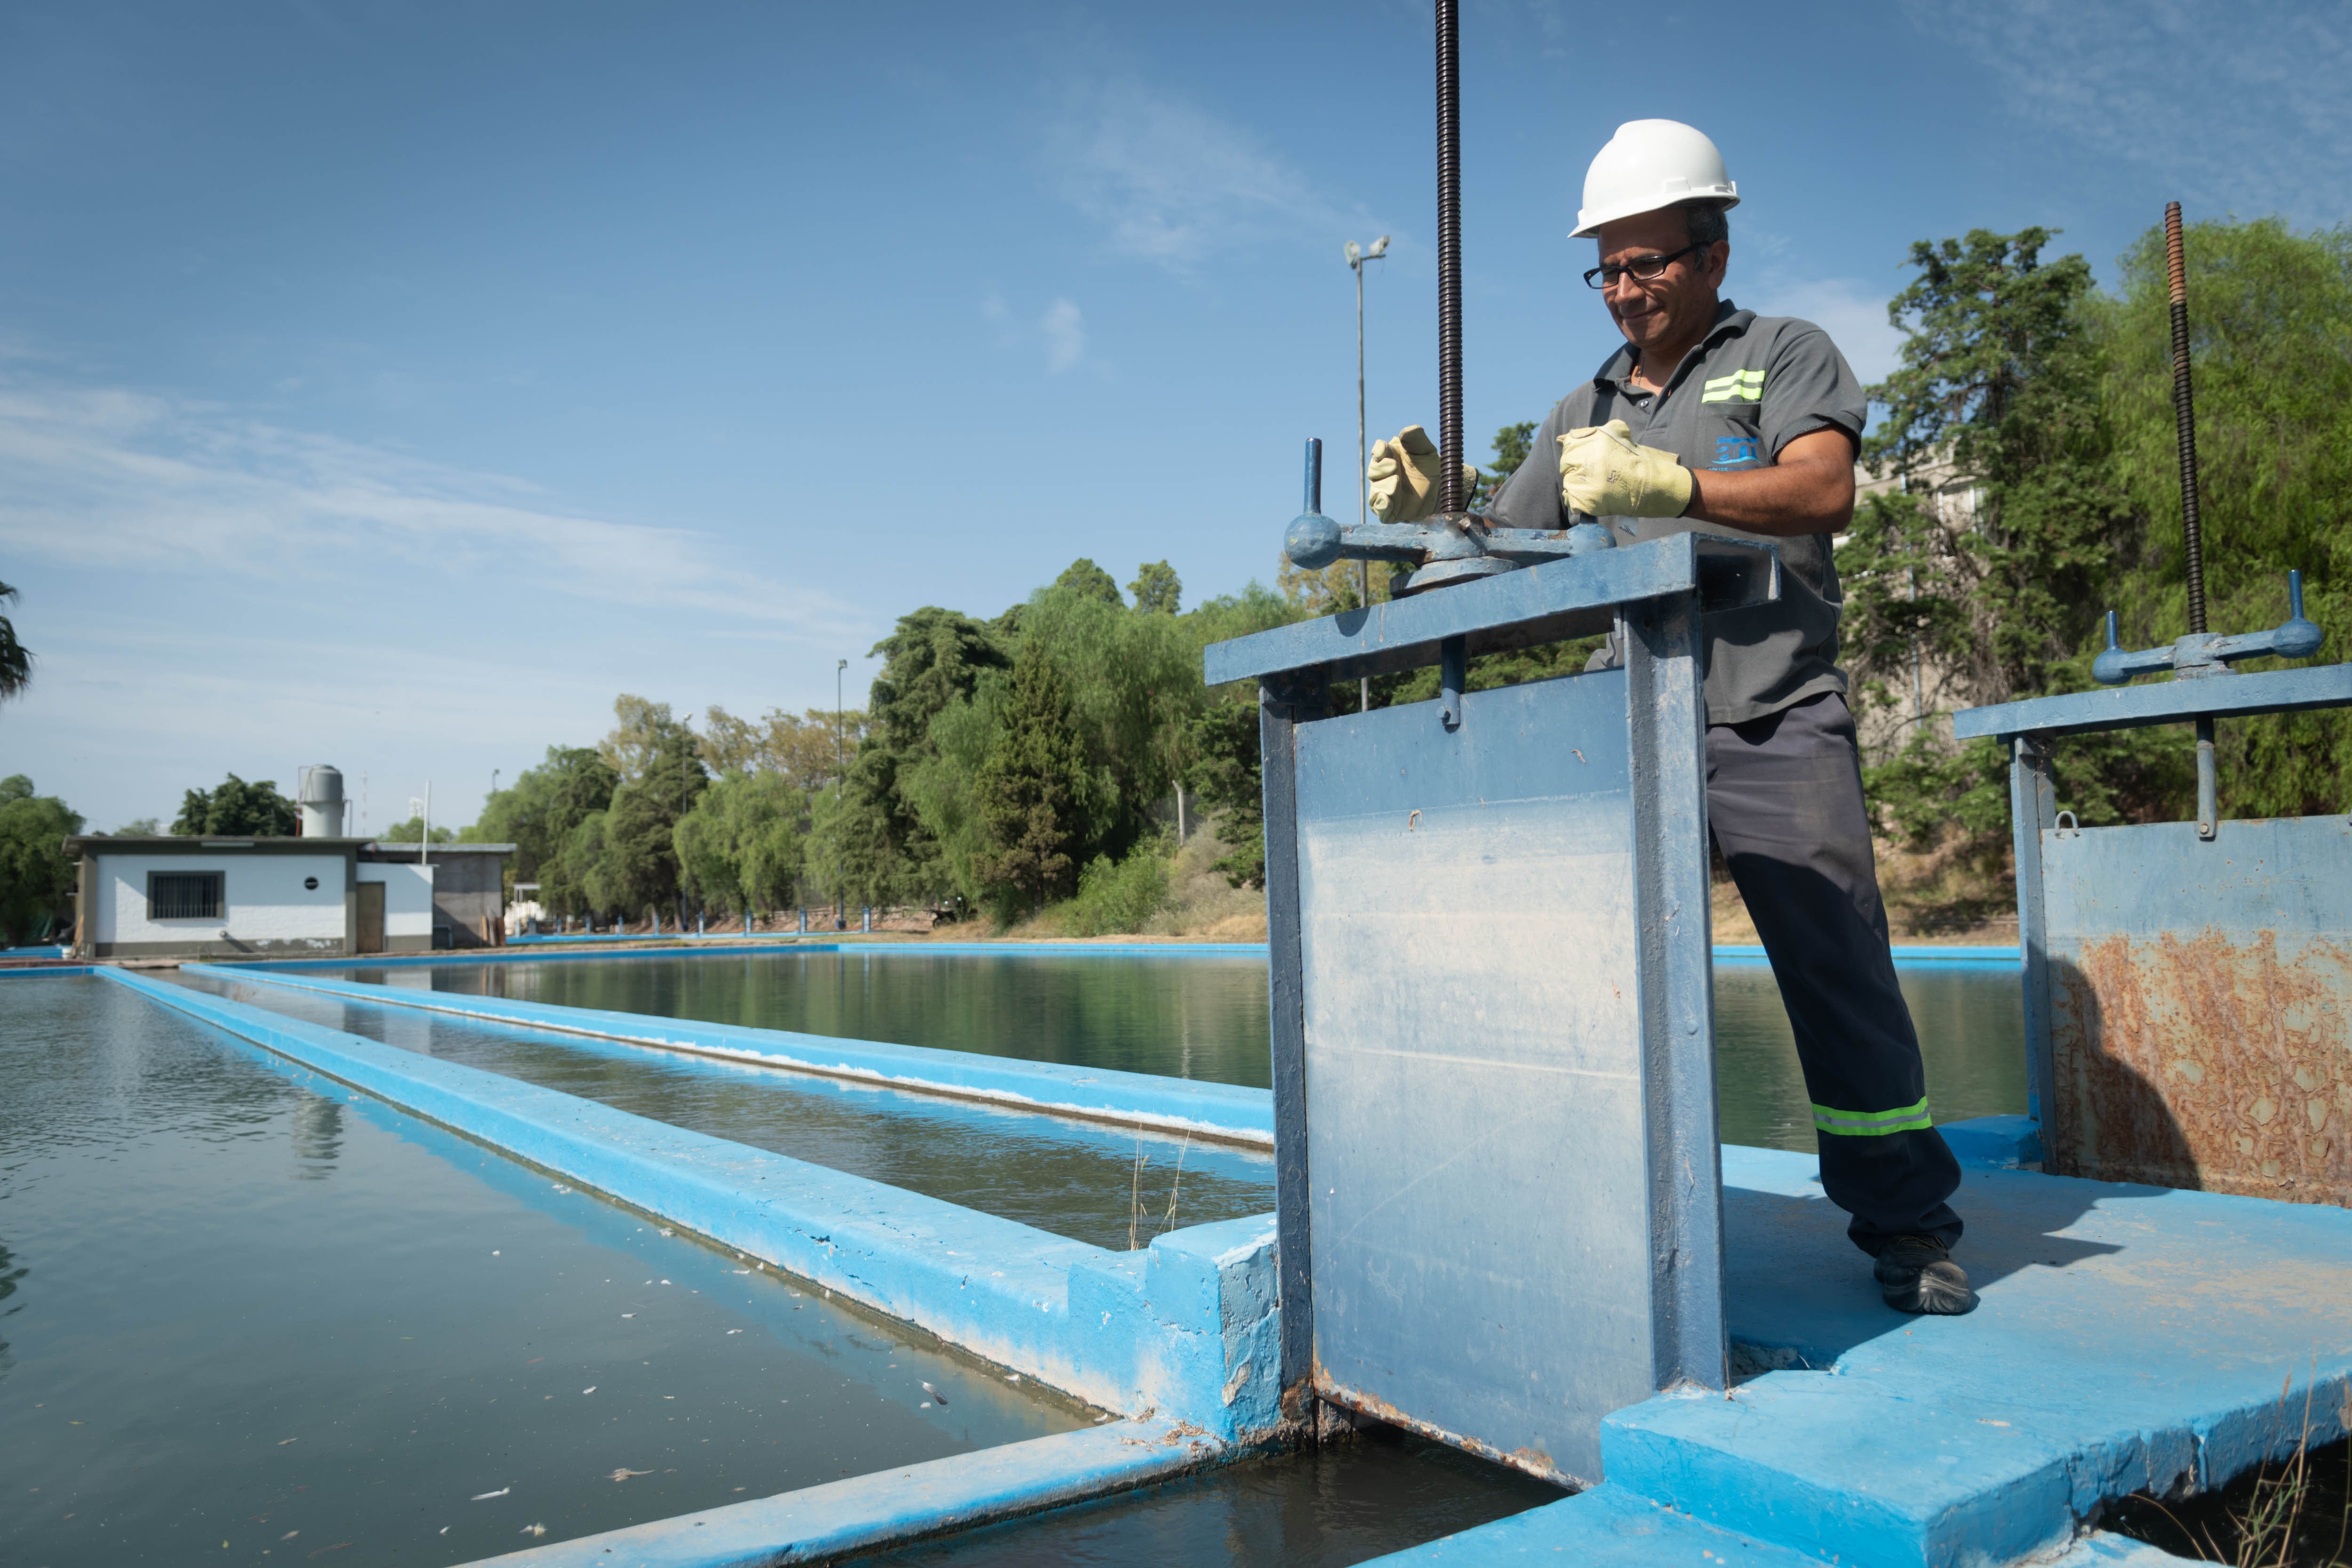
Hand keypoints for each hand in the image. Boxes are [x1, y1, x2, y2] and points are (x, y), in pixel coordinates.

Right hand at [1367, 425, 1478, 521]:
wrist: (1442, 489)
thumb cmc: (1431, 467)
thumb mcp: (1426, 450)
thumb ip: (1416, 438)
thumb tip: (1404, 432)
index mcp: (1390, 457)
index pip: (1378, 451)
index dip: (1378, 450)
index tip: (1383, 450)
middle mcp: (1385, 475)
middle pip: (1373, 471)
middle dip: (1381, 468)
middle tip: (1394, 466)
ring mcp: (1387, 493)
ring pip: (1375, 491)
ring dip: (1382, 487)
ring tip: (1395, 483)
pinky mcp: (1391, 511)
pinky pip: (1380, 510)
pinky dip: (1381, 506)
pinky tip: (1386, 500)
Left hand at [1557, 420, 1691, 517]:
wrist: (1657, 485)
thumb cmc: (1639, 461)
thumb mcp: (1617, 438)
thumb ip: (1588, 436)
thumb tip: (1559, 438)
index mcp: (1595, 440)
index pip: (1569, 443)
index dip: (1576, 452)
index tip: (1587, 459)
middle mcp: (1588, 458)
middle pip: (1566, 464)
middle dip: (1577, 469)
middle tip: (1596, 475)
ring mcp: (1585, 481)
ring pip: (1568, 483)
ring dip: (1580, 486)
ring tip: (1600, 487)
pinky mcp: (1586, 500)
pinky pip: (1571, 501)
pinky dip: (1580, 502)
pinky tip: (1596, 499)